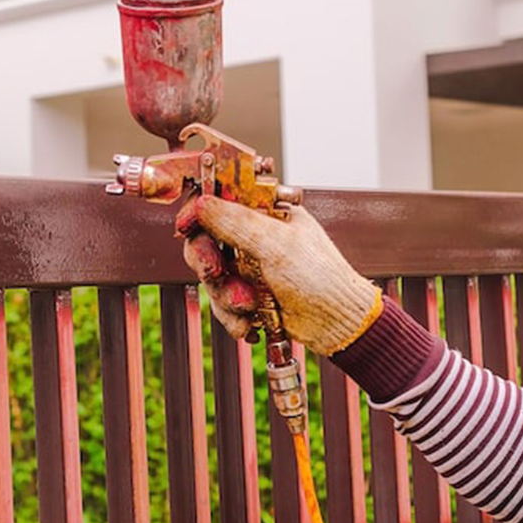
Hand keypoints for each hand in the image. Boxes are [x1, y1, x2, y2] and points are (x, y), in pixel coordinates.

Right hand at [176, 196, 381, 354]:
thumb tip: (200, 204)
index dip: (198, 210)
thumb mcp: (276, 244)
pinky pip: (221, 301)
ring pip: (210, 274)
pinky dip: (232, 315)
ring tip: (249, 305)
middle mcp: (254, 235)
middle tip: (216, 272)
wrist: (336, 324)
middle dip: (207, 260)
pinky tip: (251, 322)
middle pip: (205, 238)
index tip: (186, 224)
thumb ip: (235, 222)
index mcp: (265, 211)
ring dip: (225, 295)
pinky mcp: (247, 292)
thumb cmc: (320, 277)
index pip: (220, 198)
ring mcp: (249, 264)